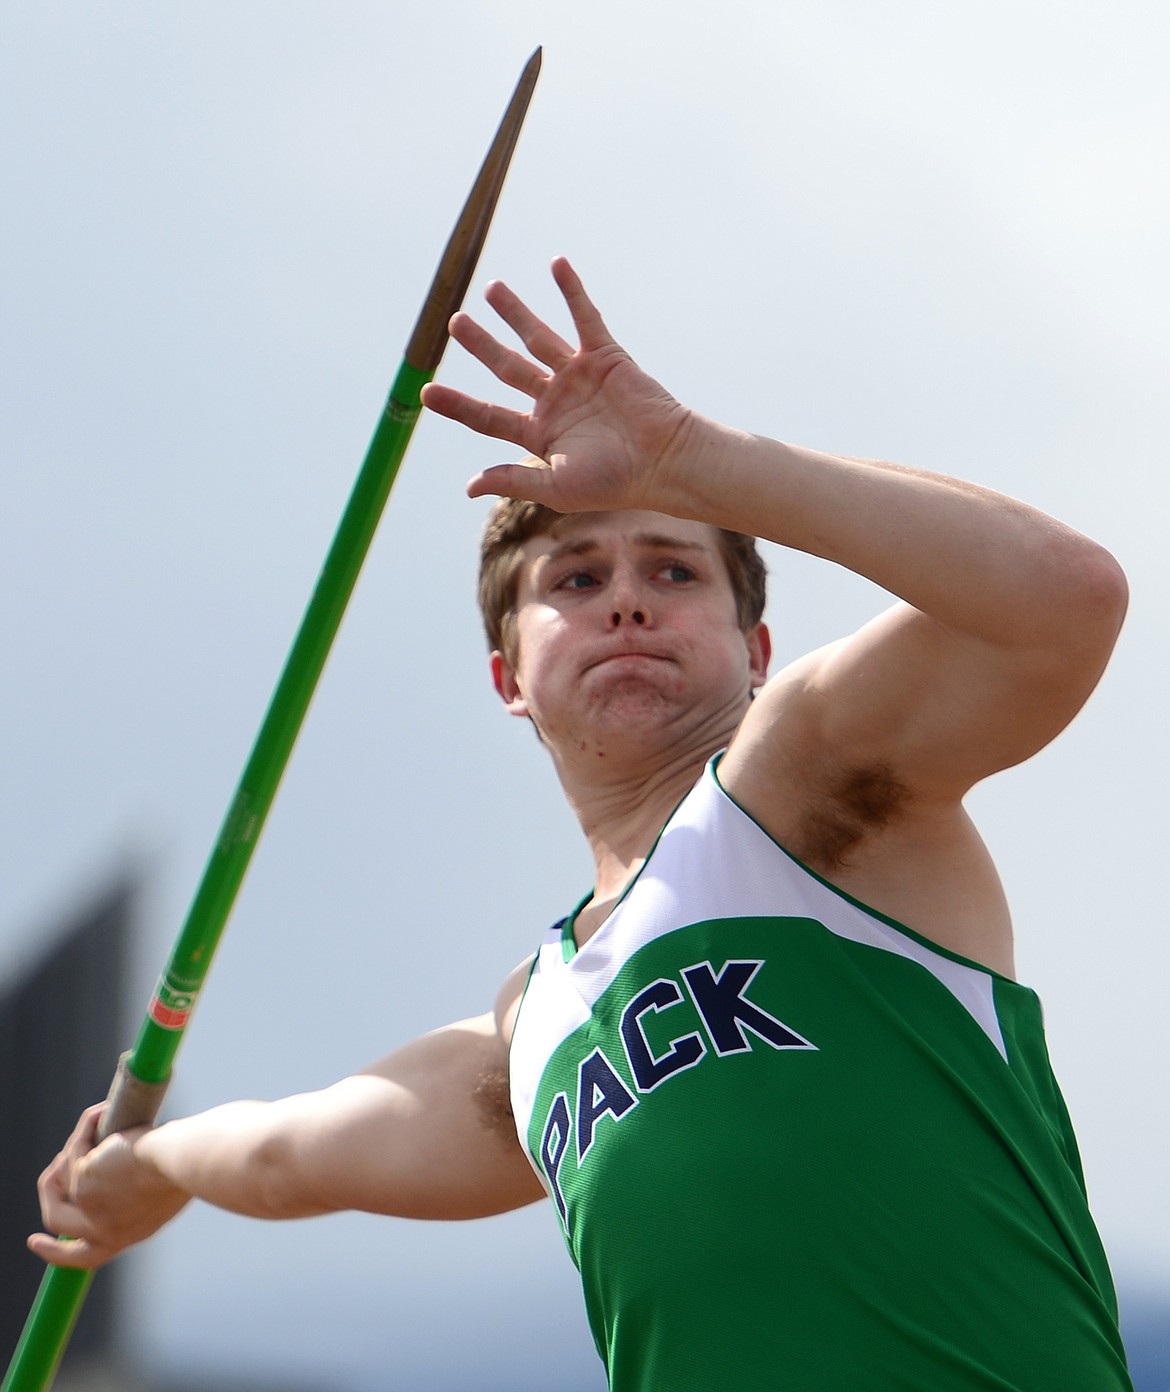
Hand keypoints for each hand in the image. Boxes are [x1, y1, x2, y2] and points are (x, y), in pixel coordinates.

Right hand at [28, 1103, 189, 1268]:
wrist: (185, 1161)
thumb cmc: (190, 1168)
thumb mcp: (165, 1190)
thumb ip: (141, 1194)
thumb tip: (126, 1173)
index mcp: (127, 1235)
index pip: (84, 1255)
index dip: (57, 1252)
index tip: (37, 1240)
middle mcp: (103, 1230)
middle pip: (57, 1223)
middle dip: (48, 1197)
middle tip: (47, 1176)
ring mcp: (88, 1207)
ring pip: (60, 1181)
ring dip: (71, 1150)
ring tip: (94, 1122)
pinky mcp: (83, 1178)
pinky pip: (76, 1148)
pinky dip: (87, 1127)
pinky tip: (101, 1111)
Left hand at [421, 257, 694, 513]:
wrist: (663, 463)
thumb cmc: (613, 483)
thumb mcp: (556, 486)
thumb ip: (514, 480)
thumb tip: (470, 486)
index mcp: (540, 434)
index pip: (489, 415)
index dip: (459, 404)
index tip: (427, 391)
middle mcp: (555, 402)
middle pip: (507, 367)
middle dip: (481, 345)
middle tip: (455, 323)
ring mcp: (579, 376)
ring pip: (538, 337)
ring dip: (515, 312)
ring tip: (491, 288)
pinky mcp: (605, 356)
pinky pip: (585, 317)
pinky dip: (571, 291)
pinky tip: (556, 264)